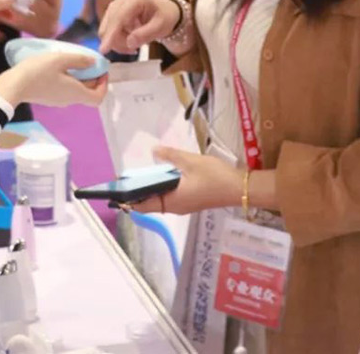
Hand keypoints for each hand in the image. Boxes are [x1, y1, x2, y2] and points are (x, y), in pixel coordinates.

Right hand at [0, 53, 108, 107]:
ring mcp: (58, 101)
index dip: (104, 85)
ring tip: (74, 61)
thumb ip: (79, 60)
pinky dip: (69, 80)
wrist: (13, 85)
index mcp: (76, 93)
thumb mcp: (60, 59)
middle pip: (88, 93)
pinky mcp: (48, 98)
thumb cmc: (38, 72)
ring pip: (76, 91)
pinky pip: (65, 90)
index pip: (99, 98)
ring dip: (80, 78)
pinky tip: (60, 67)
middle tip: (88, 61)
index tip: (101, 71)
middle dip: (92, 78)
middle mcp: (69, 100)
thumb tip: (94, 62)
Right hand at [99, 0, 180, 54]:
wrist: (165, 11)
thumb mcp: (160, 27)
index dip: (111, 34)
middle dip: (118, 41)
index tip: (104, 50)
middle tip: (134, 50)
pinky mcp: (112, 12)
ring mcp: (115, 5)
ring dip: (118, 41)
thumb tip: (129, 43)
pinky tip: (130, 39)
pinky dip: (117, 38)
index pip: (119, 18)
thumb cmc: (164, 17)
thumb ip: (145, 34)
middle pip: (110, 25)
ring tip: (135, 44)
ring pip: (107, 29)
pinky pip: (108, 29)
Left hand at [126, 147, 241, 214]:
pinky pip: (170, 196)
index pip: (143, 205)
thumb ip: (171, 155)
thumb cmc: (215, 176)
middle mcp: (175, 207)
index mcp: (172, 201)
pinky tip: (164, 174)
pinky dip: (163, 188)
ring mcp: (184, 205)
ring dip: (151, 189)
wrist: (240, 188)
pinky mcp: (191, 201)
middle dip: (138, 192)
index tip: (118, 188)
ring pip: (161, 199)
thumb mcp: (191, 161)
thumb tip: (154, 151)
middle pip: (150, 203)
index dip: (129, 198)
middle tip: (127, 176)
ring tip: (142, 173)